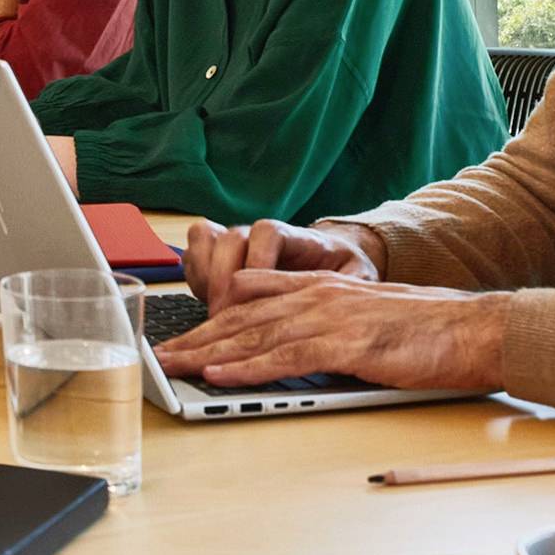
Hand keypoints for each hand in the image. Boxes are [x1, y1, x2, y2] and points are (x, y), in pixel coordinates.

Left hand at [153, 271, 510, 392]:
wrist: (474, 328)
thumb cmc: (424, 328)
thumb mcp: (360, 312)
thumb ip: (319, 317)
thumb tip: (285, 339)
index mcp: (316, 288)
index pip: (247, 301)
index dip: (208, 319)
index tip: (177, 337)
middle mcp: (314, 296)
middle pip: (239, 318)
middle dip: (194, 338)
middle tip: (159, 357)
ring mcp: (328, 316)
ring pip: (252, 336)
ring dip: (207, 354)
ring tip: (172, 368)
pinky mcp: (345, 343)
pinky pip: (285, 356)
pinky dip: (247, 367)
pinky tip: (219, 375)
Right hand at [183, 217, 385, 311]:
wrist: (329, 254)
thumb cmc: (344, 269)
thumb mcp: (359, 276)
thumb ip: (355, 284)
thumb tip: (357, 299)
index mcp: (296, 235)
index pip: (268, 234)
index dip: (257, 262)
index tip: (255, 296)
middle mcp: (259, 234)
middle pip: (229, 242)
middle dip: (223, 283)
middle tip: (224, 320)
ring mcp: (237, 241)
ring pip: (207, 245)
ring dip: (205, 281)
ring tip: (211, 317)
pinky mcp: (220, 255)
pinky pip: (195, 255)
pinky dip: (194, 277)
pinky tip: (204, 306)